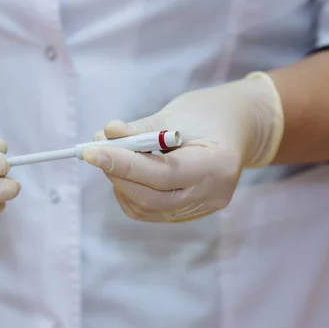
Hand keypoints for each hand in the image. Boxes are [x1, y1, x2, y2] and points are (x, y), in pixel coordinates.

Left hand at [82, 72, 283, 221]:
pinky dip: (131, 193)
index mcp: (217, 165)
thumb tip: (105, 135)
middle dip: (116, 174)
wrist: (238, 126)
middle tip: (94, 150)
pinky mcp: (191, 213)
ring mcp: (202, 208)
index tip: (90, 151)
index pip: (162, 173)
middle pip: (151, 198)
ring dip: (120, 184)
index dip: (122, 164)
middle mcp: (212, 194)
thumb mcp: (175, 114)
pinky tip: (128, 173)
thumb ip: (140, 129)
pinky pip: (151, 211)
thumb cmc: (208, 113)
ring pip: (147, 208)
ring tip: (112, 156)